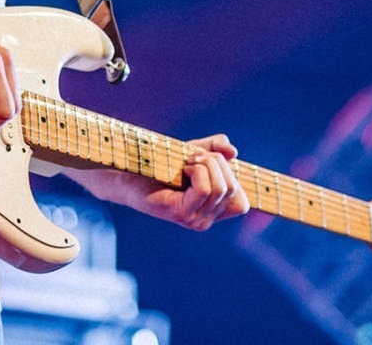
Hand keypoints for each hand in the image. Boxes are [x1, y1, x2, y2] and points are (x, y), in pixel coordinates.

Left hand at [81, 134, 251, 230]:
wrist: (129, 173)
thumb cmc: (162, 164)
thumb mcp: (196, 152)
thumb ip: (217, 149)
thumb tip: (233, 152)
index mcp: (211, 212)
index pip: (241, 203)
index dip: (232, 178)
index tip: (210, 163)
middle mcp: (205, 221)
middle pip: (232, 189)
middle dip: (217, 164)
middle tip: (193, 157)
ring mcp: (194, 221)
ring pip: (220, 188)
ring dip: (206, 164)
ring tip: (187, 162)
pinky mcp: (181, 214)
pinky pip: (205, 189)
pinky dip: (197, 171)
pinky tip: (182, 169)